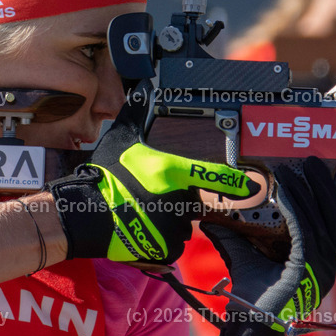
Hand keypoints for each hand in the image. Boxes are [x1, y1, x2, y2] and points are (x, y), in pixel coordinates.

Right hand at [49, 84, 259, 263]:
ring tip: (142, 212)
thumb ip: (135, 114)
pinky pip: (172, 243)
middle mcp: (176, 199)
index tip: (250, 186)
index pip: (211, 175)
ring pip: (182, 223)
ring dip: (169, 219)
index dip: (235, 182)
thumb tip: (142, 88)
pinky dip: (161, 239)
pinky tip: (142, 228)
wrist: (85, 215)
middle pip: (191, 199)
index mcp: (170, 171)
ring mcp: (172, 226)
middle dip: (177, 198)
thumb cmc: (102, 176)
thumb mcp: (119, 139)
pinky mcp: (166, 247)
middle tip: (150, 195)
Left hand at [200, 157, 335, 335]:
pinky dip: (295, 208)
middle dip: (321, 185)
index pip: (328, 220)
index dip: (324, 194)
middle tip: (311, 161)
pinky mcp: (308, 268)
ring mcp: (321, 267)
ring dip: (306, 191)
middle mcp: (326, 263)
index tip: (313, 172)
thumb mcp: (244, 259)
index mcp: (319, 261)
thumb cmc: (254, 299)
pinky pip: (303, 231)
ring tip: (296, 169)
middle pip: (330, 215)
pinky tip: (284, 191)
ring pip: (318, 219)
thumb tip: (211, 218)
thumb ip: (233, 237)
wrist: (252, 327)